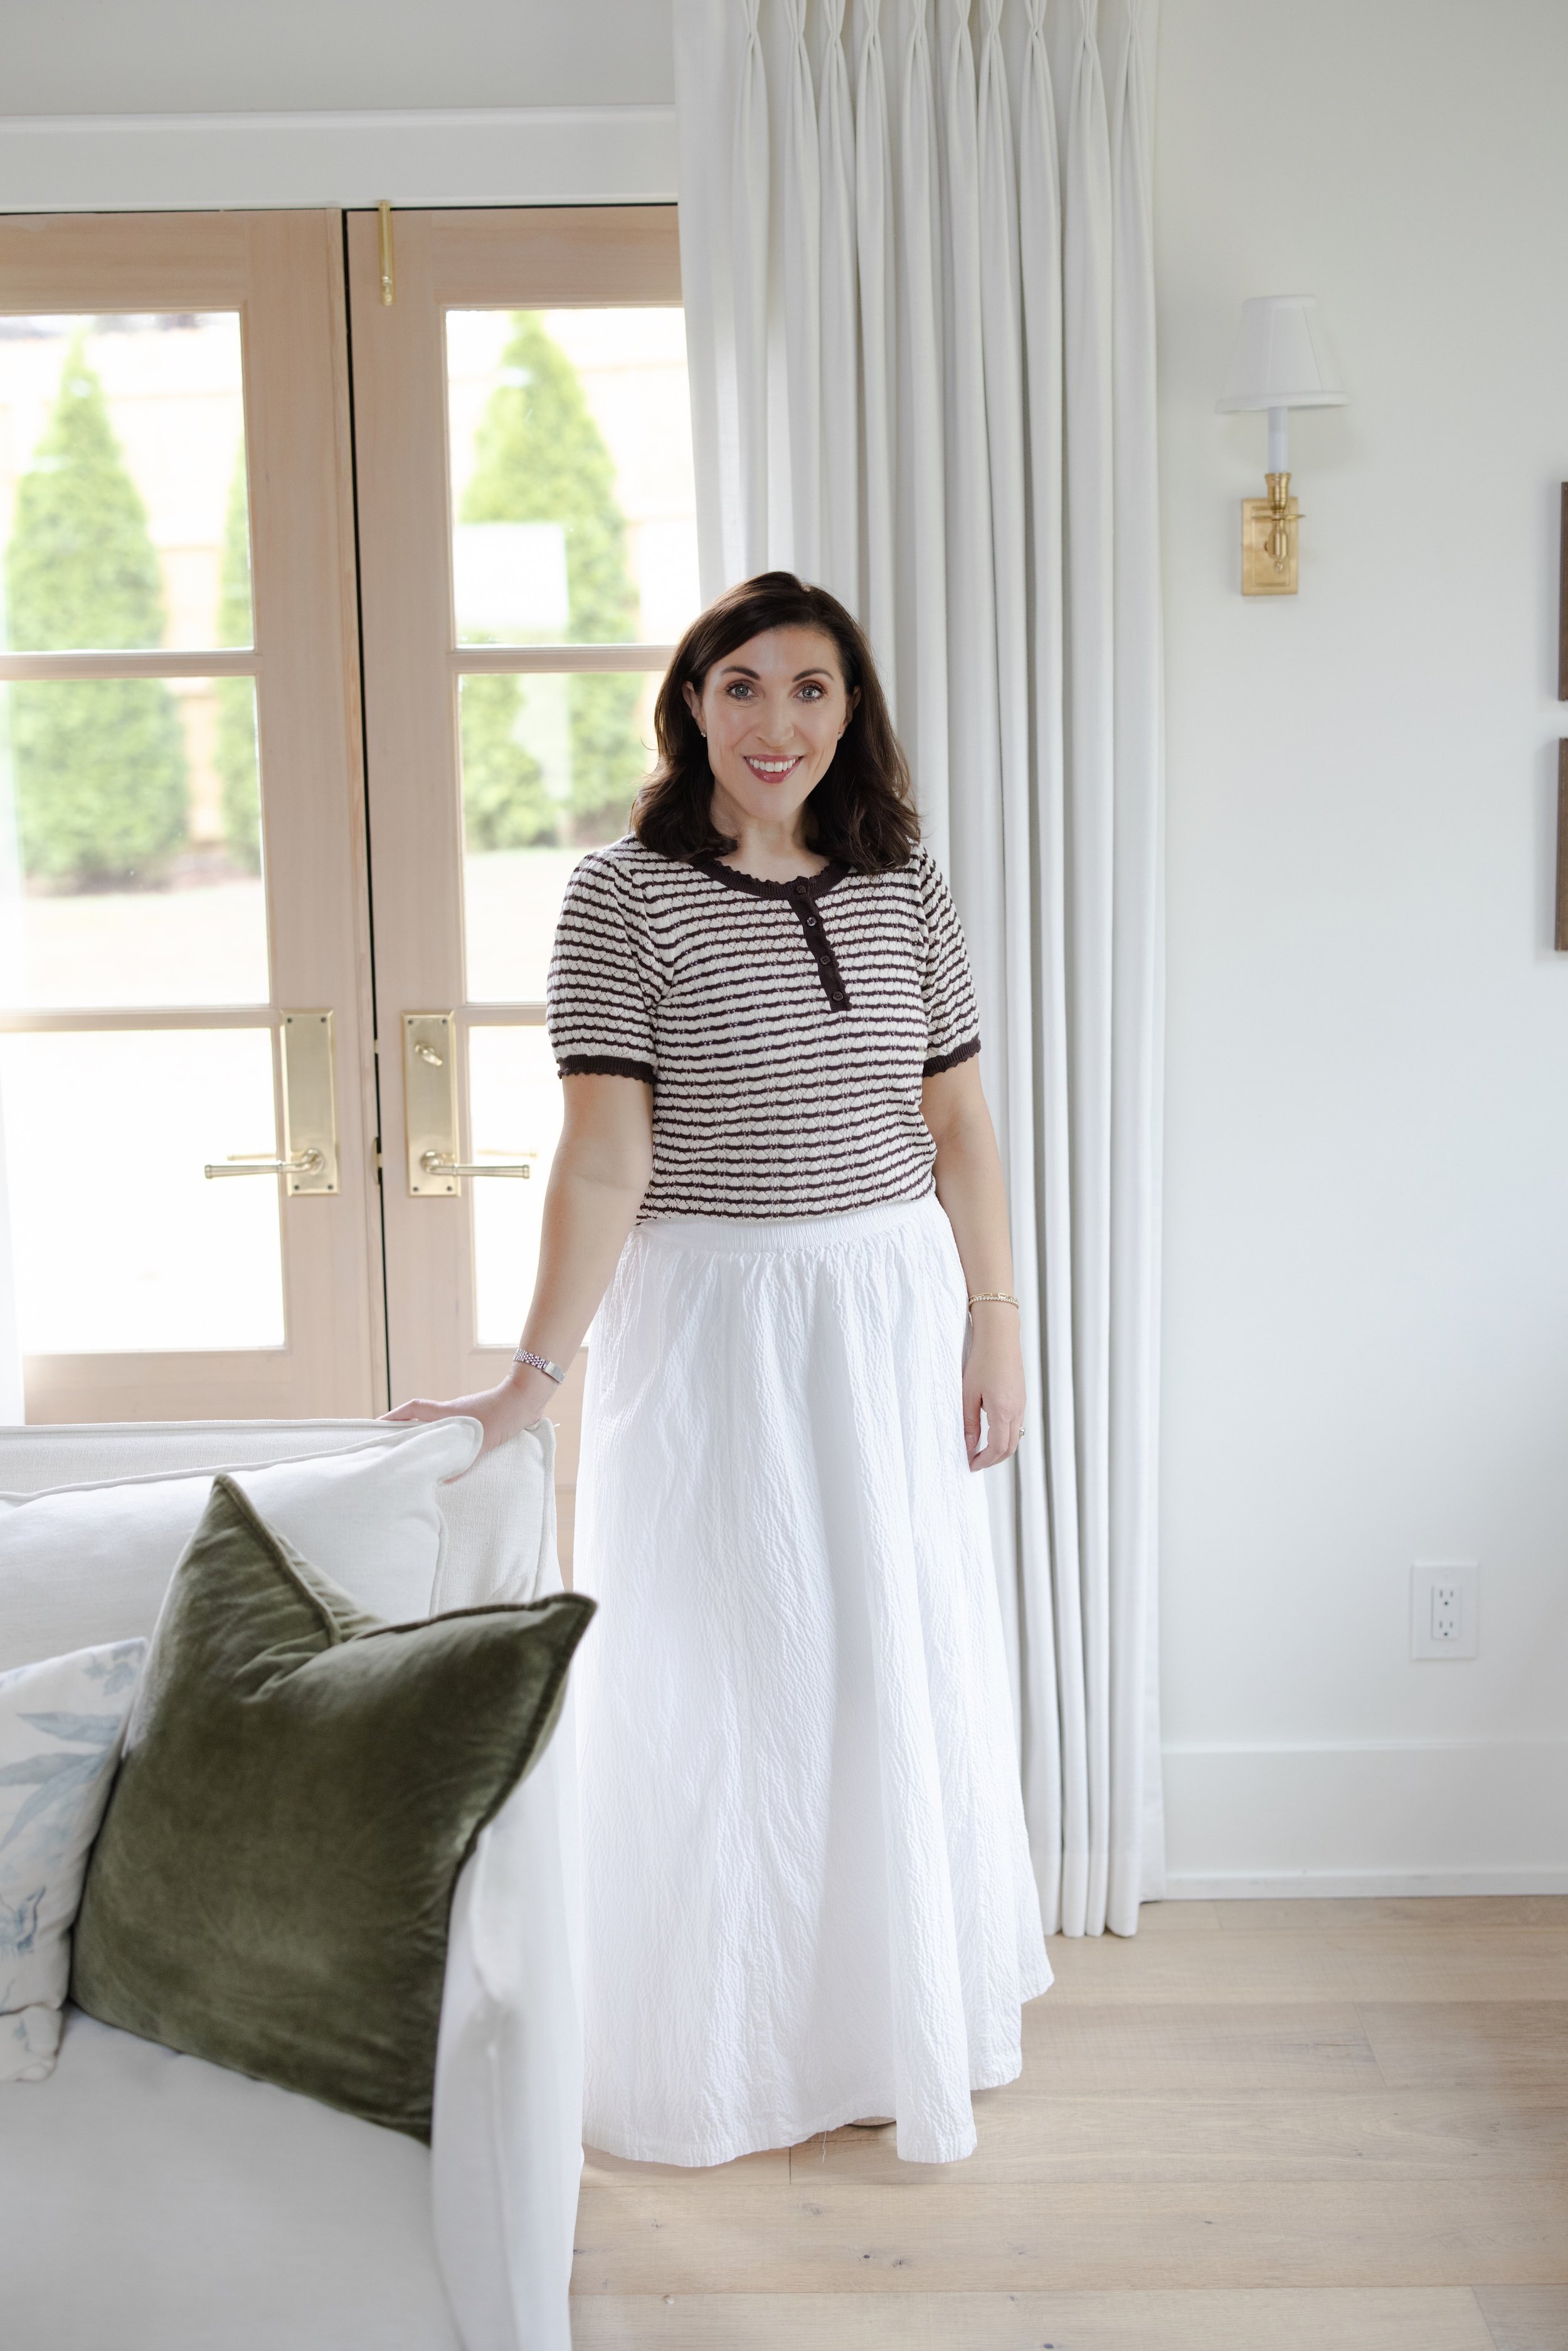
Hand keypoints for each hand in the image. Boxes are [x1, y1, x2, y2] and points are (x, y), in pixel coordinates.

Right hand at [381, 1367, 557, 1461]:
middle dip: (406, 1430)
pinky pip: (456, 1432)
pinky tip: (453, 1457)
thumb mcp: (483, 1442)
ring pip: (439, 1426)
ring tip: (422, 1457)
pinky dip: (450, 1442)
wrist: (526, 1399)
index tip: (377, 1425)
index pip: (413, 1410)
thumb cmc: (503, 1415)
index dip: (393, 1416)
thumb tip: (443, 1480)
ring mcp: (465, 1415)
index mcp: (447, 1412)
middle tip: (395, 1447)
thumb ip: (463, 1462)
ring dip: (429, 1437)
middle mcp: (452, 1412)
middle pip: (421, 1418)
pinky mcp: (478, 1421)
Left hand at [963, 1314, 1024, 1469]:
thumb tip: (969, 1446)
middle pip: (1010, 1447)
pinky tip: (991, 1432)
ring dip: (1000, 1449)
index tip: (971, 1465)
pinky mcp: (1021, 1397)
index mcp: (1004, 1411)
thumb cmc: (982, 1361)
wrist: (999, 1337)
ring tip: (981, 1450)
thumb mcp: (969, 1394)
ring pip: (1015, 1437)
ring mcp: (1022, 1404)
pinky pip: (1017, 1424)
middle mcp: (1017, 1410)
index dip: (984, 1460)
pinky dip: (1005, 1435)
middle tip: (975, 1462)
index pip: (998, 1448)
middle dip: (993, 1460)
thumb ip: (969, 1422)